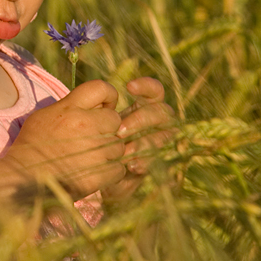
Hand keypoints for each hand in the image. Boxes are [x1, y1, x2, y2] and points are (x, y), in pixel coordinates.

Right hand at [3, 80, 125, 200]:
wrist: (22, 179)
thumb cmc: (32, 146)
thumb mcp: (44, 116)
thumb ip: (70, 107)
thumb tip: (96, 104)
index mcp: (70, 108)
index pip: (101, 88)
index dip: (109, 95)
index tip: (106, 105)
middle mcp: (84, 125)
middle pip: (115, 119)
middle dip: (109, 128)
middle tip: (95, 138)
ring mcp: (93, 150)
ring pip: (119, 145)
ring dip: (110, 152)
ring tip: (91, 158)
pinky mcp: (98, 174)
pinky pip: (119, 168)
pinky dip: (111, 171)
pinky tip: (95, 172)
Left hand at [102, 77, 174, 204]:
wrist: (95, 174)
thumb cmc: (95, 140)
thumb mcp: (95, 125)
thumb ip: (102, 114)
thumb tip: (107, 107)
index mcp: (144, 107)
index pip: (154, 91)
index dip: (146, 86)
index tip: (129, 87)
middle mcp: (156, 123)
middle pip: (161, 112)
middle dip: (141, 119)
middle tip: (119, 131)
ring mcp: (159, 144)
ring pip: (164, 136)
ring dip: (144, 142)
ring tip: (124, 151)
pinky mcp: (156, 164)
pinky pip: (159, 160)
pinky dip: (146, 162)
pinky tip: (131, 165)